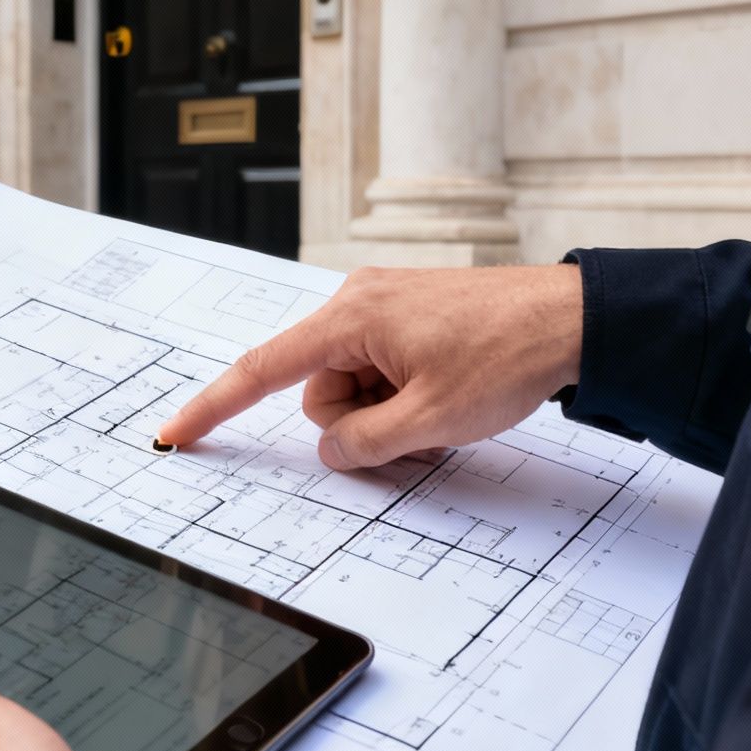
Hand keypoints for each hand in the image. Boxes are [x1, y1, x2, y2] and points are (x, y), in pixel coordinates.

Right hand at [160, 264, 583, 469]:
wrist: (575, 319)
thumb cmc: (508, 355)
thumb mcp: (429, 420)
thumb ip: (363, 443)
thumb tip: (332, 449)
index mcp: (351, 318)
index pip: (262, 370)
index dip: (214, 407)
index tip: (175, 433)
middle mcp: (359, 302)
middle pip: (318, 391)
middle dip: (355, 422)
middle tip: (418, 423)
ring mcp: (385, 307)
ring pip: (352, 387)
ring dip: (385, 411)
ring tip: (442, 404)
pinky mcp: (409, 315)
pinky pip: (380, 370)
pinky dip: (402, 394)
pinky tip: (446, 392)